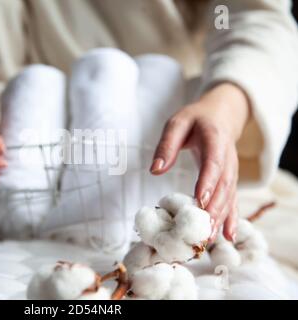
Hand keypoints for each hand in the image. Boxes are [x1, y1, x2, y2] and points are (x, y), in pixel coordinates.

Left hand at [150, 83, 250, 242]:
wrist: (222, 116)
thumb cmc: (196, 119)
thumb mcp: (178, 123)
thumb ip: (167, 145)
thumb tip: (155, 169)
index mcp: (215, 141)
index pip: (213, 164)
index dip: (207, 182)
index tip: (200, 200)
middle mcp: (228, 159)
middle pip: (222, 187)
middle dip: (213, 209)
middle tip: (201, 229)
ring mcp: (231, 172)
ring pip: (228, 197)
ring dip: (219, 218)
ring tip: (208, 238)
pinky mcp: (230, 181)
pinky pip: (232, 201)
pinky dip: (231, 219)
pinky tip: (228, 236)